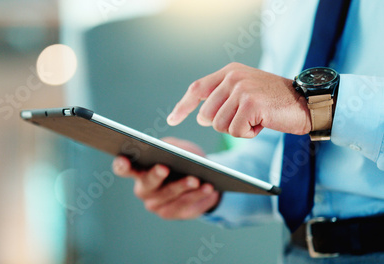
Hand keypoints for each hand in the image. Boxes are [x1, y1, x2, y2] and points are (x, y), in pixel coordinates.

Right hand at [112, 137, 219, 218]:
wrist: (203, 178)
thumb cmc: (184, 159)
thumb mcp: (179, 147)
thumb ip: (173, 146)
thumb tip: (170, 149)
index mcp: (138, 170)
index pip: (123, 169)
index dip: (121, 165)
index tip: (123, 159)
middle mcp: (143, 190)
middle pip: (146, 184)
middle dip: (155, 175)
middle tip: (164, 168)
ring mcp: (157, 204)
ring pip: (169, 196)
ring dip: (182, 187)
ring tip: (195, 179)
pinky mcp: (173, 214)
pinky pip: (185, 206)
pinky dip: (197, 196)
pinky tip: (208, 188)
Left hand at [167, 62, 310, 137]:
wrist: (306, 102)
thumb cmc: (275, 101)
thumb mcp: (246, 92)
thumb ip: (222, 99)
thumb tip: (201, 118)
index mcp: (230, 71)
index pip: (197, 88)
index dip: (183, 106)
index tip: (172, 119)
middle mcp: (233, 77)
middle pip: (207, 115)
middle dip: (223, 124)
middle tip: (245, 118)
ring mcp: (242, 89)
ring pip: (220, 125)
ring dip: (238, 129)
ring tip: (256, 118)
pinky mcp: (250, 104)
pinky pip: (235, 131)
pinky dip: (249, 133)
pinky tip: (262, 122)